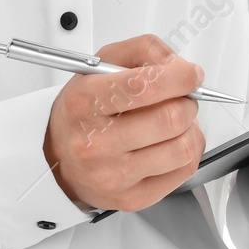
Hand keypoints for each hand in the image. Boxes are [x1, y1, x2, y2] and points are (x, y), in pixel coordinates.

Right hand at [42, 33, 206, 212]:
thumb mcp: (100, 65)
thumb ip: (144, 51)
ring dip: (190, 127)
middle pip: (170, 118)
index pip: (143, 86)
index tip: (191, 74)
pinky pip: (184, 170)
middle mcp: (96, 141)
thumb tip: (181, 66)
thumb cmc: (83, 110)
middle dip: (187, 101)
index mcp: (85, 102)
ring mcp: (114, 175)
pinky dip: (188, 150)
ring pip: (183, 147)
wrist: (58, 158)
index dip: (179, 77)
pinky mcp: (133, 198)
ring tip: (175, 121)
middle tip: (182, 97)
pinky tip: (171, 142)